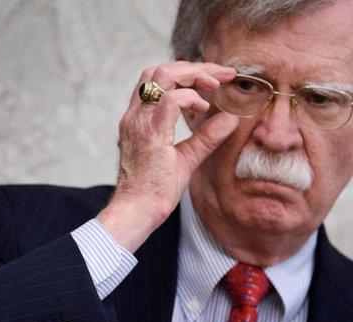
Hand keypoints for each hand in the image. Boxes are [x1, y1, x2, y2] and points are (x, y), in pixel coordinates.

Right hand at [98, 62, 239, 251]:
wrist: (137, 210)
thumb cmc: (155, 190)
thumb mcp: (186, 158)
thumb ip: (206, 137)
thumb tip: (231, 118)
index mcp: (139, 119)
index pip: (157, 79)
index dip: (187, 71)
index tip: (215, 79)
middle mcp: (135, 116)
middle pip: (160, 69)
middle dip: (195, 66)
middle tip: (222, 74)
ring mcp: (140, 123)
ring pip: (164, 75)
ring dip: (194, 74)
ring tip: (215, 85)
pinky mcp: (150, 134)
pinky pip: (171, 100)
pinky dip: (191, 97)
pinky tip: (204, 107)